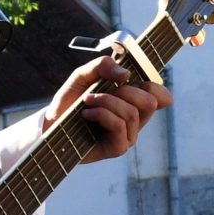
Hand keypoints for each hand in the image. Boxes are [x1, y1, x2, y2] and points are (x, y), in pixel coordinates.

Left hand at [48, 54, 168, 162]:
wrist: (51, 123)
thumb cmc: (70, 101)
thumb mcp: (83, 75)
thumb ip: (102, 66)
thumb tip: (126, 74)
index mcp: (134, 102)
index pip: (162, 97)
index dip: (154, 86)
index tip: (129, 79)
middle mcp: (135, 120)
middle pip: (150, 102)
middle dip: (125, 91)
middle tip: (101, 91)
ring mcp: (127, 136)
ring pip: (132, 113)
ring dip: (106, 101)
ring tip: (88, 102)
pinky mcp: (117, 149)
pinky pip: (119, 125)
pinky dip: (101, 114)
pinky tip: (87, 114)